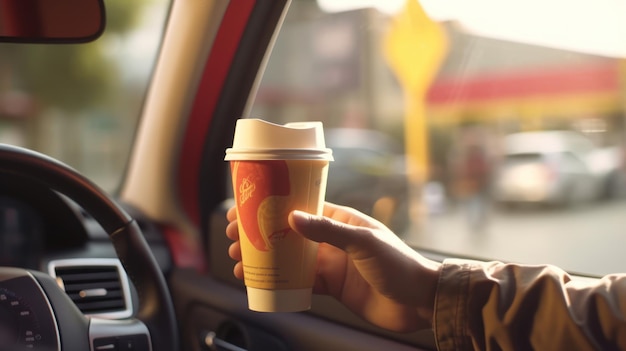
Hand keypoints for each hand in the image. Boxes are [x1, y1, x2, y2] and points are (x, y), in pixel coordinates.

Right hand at [226, 202, 440, 331]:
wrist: (419, 303)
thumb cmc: (399, 264)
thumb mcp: (363, 243)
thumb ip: (328, 231)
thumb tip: (292, 217)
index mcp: (341, 220)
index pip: (300, 208)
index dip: (272, 208)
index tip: (246, 210)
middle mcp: (332, 239)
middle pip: (288, 234)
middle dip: (260, 236)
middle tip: (234, 240)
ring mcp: (330, 263)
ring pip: (289, 259)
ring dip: (264, 260)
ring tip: (239, 263)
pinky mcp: (331, 287)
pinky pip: (299, 283)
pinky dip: (279, 283)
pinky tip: (261, 284)